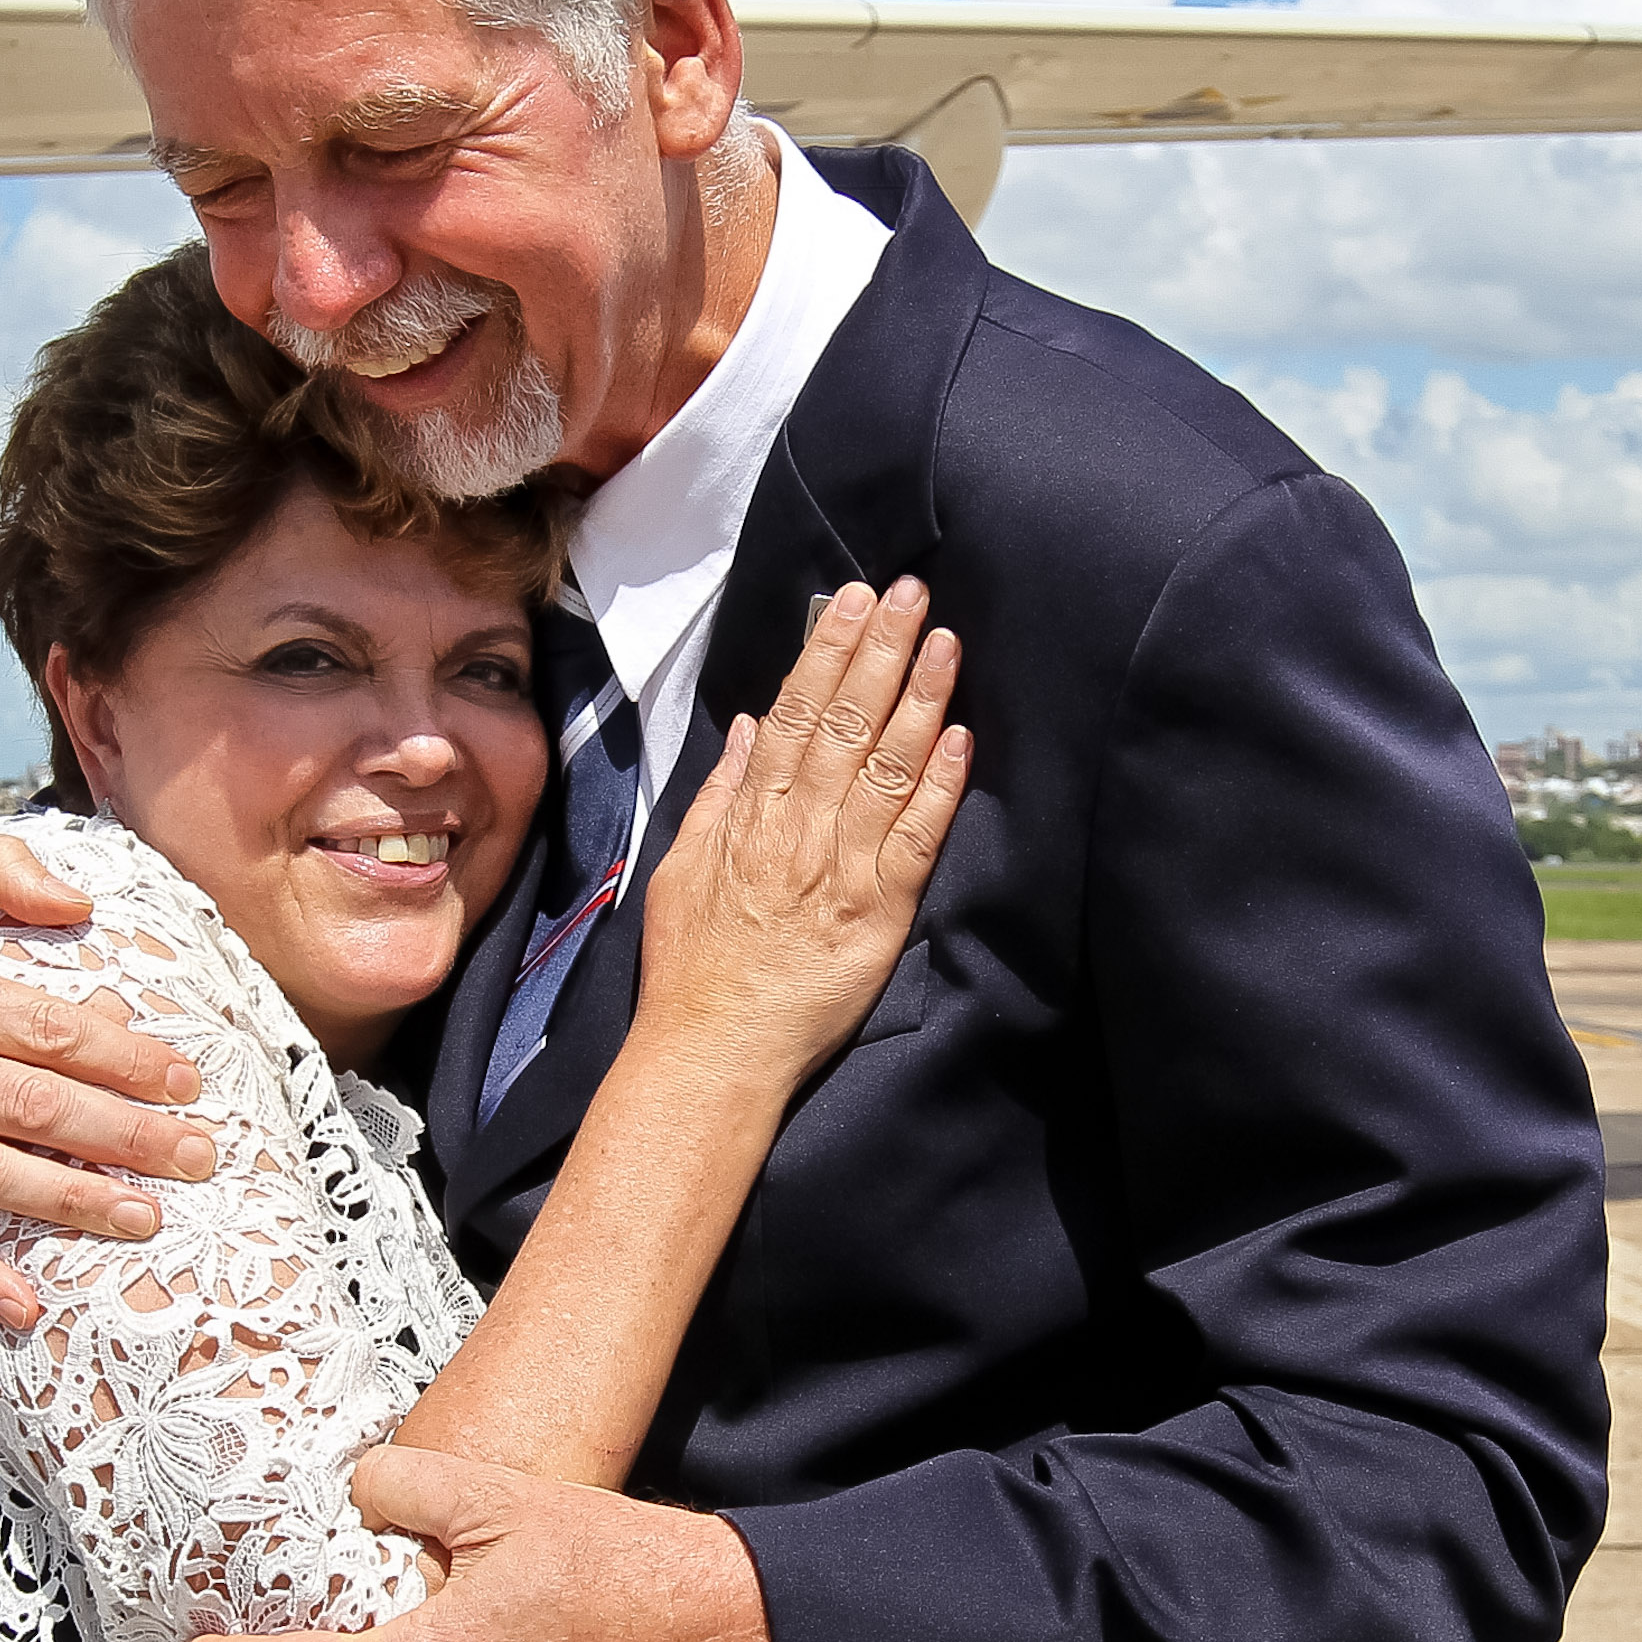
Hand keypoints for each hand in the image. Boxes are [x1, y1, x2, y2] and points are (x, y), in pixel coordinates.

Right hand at [637, 576, 966, 1088]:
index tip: (851, 600)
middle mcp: (799, 831)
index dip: (827, 650)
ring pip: (886, 767)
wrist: (714, 1049)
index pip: (796, 713)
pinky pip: (916, 839)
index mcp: (752, 817)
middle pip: (846, 723)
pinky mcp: (881, 914)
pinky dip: (938, 786)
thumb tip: (750, 728)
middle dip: (879, 650)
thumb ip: (719, 796)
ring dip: (918, 698)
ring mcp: (843, 869)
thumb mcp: (682, 869)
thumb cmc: (693, 966)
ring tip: (943, 641)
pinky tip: (959, 736)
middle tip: (909, 592)